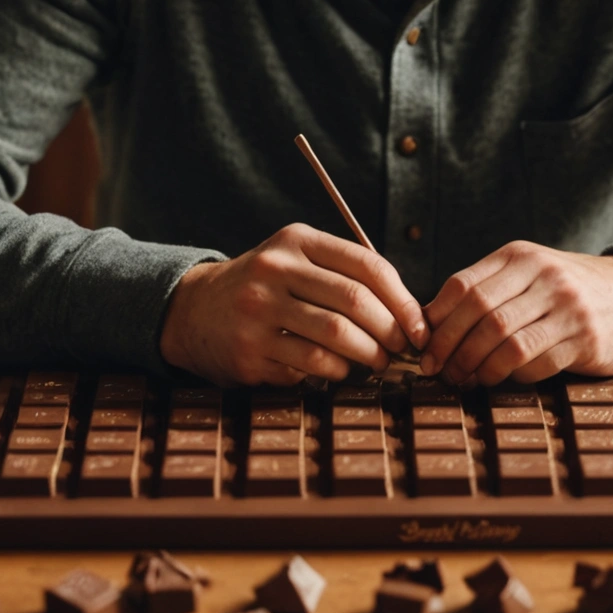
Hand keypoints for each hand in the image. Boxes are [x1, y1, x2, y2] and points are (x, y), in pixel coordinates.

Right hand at [158, 224, 430, 385]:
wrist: (194, 310)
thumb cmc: (266, 288)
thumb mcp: (296, 261)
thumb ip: (345, 275)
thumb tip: (409, 313)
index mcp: (296, 241)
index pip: (368, 265)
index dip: (403, 300)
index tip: (419, 326)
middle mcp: (275, 269)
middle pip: (356, 301)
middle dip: (390, 331)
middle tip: (401, 349)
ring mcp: (258, 310)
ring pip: (337, 336)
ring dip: (369, 355)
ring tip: (376, 361)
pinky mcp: (249, 349)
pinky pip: (312, 365)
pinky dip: (337, 371)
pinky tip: (339, 369)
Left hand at [419, 242, 612, 385]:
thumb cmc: (566, 292)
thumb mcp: (529, 275)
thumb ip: (487, 290)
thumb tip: (428, 322)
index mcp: (521, 256)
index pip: (464, 285)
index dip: (436, 319)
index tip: (421, 345)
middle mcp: (544, 276)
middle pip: (481, 315)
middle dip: (451, 348)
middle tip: (437, 371)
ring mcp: (568, 306)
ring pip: (506, 342)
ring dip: (478, 367)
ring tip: (465, 380)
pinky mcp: (586, 338)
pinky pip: (536, 362)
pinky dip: (512, 376)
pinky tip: (501, 380)